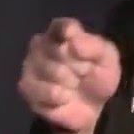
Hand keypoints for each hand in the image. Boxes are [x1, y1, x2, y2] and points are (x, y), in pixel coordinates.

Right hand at [18, 17, 120, 133]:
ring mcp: (31, 65)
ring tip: (75, 85)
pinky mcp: (26, 87)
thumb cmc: (98, 76)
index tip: (72, 36)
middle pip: (57, 49)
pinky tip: (64, 98)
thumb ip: (95, 47)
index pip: (60, 26)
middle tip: (85, 72)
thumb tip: (73, 42)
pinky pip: (40, 90)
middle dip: (77, 65)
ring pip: (49, 70)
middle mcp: (41, 45)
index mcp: (62, 33)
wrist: (92, 108)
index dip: (66, 30)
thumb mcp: (107, 60)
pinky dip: (57, 96)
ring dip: (69, 81)